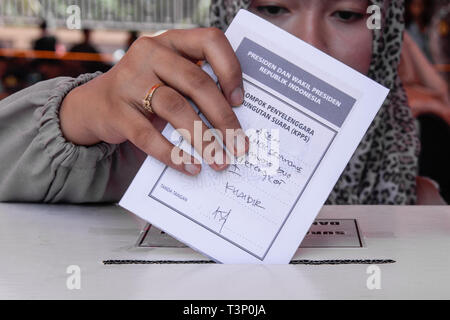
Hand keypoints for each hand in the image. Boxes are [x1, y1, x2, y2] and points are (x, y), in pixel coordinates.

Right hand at [60, 28, 248, 175]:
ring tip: (219, 160)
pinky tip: (190, 167)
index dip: (231, 70)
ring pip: (176, 107)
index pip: (210, 42)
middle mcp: (150, 54)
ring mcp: (130, 81)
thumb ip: (197, 85)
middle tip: (238, 146)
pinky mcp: (117, 111)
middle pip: (197, 83)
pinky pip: (149, 136)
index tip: (240, 102)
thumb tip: (236, 119)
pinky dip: (173, 154)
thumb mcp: (171, 78)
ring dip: (203, 138)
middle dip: (224, 118)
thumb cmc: (146, 92)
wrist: (95, 105)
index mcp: (172, 42)